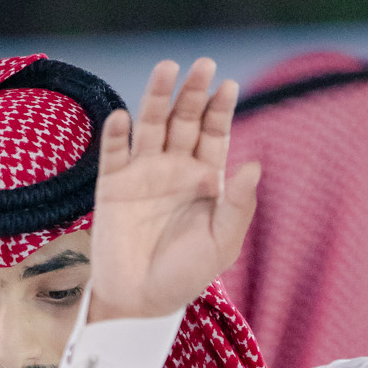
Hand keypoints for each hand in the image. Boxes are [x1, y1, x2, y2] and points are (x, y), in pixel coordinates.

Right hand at [88, 58, 259, 321]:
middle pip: (184, 120)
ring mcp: (142, 174)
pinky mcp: (112, 186)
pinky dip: (117, 135)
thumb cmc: (185, 274)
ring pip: (150, 126)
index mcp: (205, 179)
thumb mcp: (222, 243)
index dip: (220, 109)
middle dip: (193, 93)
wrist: (140, 302)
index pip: (214, 134)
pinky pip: (113, 154)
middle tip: (203, 65)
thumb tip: (255, 165)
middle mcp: (174, 168)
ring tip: (166, 69)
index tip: (228, 85)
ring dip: (156, 97)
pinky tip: (124, 117)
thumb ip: (237, 205)